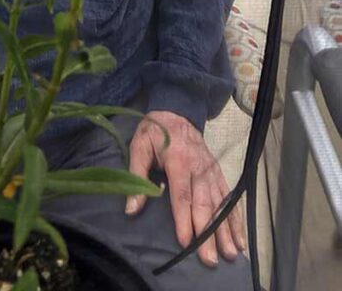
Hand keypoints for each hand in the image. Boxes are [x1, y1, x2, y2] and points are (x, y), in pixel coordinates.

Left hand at [125, 110, 245, 267]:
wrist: (177, 111)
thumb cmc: (155, 131)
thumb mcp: (140, 145)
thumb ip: (136, 175)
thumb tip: (130, 209)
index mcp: (179, 160)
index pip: (182, 194)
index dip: (184, 219)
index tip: (185, 241)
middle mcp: (199, 168)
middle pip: (204, 204)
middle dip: (207, 233)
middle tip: (210, 259)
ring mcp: (212, 171)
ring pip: (221, 204)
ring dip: (226, 230)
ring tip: (231, 254)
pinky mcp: (219, 174)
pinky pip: (230, 199)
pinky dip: (236, 220)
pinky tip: (240, 239)